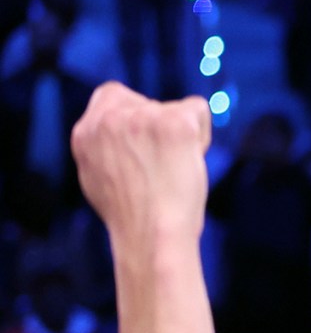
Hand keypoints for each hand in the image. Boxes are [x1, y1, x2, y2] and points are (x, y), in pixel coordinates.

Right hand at [70, 82, 211, 247]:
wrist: (151, 235)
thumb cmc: (134, 216)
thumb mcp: (99, 175)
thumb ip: (106, 146)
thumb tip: (121, 135)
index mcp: (84, 131)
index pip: (112, 97)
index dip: (136, 118)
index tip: (144, 148)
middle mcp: (107, 118)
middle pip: (149, 102)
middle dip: (161, 129)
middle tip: (161, 167)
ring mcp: (140, 117)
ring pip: (176, 108)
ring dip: (183, 136)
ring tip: (173, 171)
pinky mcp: (172, 122)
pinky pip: (199, 110)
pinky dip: (202, 135)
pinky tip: (190, 163)